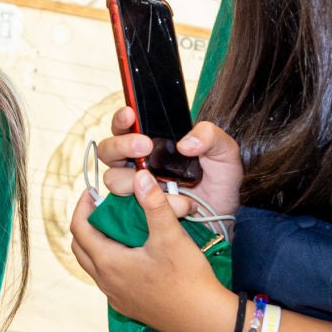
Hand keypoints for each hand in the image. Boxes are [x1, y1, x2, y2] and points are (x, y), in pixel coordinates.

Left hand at [70, 169, 237, 331]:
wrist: (206, 321)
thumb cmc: (189, 279)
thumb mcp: (171, 237)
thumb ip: (154, 204)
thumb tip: (141, 176)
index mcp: (109, 263)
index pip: (79, 228)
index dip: (82, 206)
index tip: (93, 191)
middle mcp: (105, 282)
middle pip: (80, 247)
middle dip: (87, 224)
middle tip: (103, 207)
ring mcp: (115, 297)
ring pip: (93, 264)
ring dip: (98, 243)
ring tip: (119, 226)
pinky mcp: (127, 306)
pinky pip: (107, 278)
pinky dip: (110, 260)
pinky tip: (134, 252)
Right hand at [94, 108, 242, 219]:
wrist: (222, 217)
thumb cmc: (219, 181)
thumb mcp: (224, 151)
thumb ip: (209, 135)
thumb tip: (185, 144)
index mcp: (151, 142)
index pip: (124, 126)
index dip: (120, 120)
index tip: (130, 115)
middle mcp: (136, 163)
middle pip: (108, 150)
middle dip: (122, 146)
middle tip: (146, 146)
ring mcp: (134, 187)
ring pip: (114, 180)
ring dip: (139, 183)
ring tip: (174, 187)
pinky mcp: (135, 210)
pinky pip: (130, 207)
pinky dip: (153, 206)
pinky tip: (180, 205)